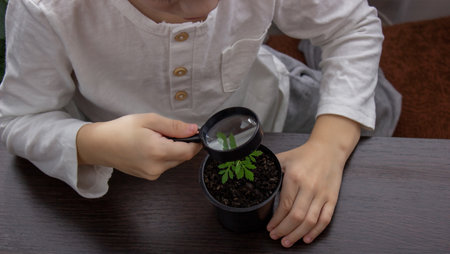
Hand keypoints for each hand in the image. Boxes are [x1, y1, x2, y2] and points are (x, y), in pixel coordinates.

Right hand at [76, 113, 202, 179]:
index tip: (194, 132)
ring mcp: (152, 174)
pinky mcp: (149, 176)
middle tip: (167, 131)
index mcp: (158, 152)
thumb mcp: (149, 120)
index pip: (189, 151)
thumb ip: (174, 127)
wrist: (100, 145)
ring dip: (172, 150)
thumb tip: (193, 130)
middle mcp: (157, 167)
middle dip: (182, 144)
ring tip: (156, 138)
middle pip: (183, 157)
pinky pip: (165, 165)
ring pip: (174, 161)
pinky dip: (164, 156)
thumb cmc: (122, 130)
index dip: (195, 142)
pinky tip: (151, 147)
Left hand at [267, 115, 359, 246]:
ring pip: (310, 221)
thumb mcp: (283, 158)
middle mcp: (309, 187)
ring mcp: (322, 194)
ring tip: (287, 241)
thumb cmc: (304, 154)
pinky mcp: (332, 198)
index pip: (284, 205)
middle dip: (284, 230)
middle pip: (296, 217)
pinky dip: (316, 231)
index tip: (269, 227)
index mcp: (295, 177)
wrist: (329, 149)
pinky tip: (307, 238)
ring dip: (297, 235)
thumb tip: (250, 177)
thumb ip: (269, 168)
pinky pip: (325, 219)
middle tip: (275, 237)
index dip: (276, 220)